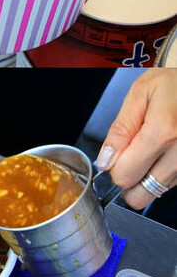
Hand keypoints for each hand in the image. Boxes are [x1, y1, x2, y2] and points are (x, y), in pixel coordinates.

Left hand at [96, 70, 176, 208]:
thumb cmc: (173, 83)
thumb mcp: (139, 95)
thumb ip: (120, 130)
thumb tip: (106, 161)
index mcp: (164, 132)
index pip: (125, 175)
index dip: (113, 167)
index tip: (115, 154)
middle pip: (142, 193)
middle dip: (129, 178)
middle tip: (130, 155)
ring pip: (157, 191)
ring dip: (147, 176)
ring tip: (150, 148)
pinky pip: (172, 183)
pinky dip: (162, 172)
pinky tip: (163, 151)